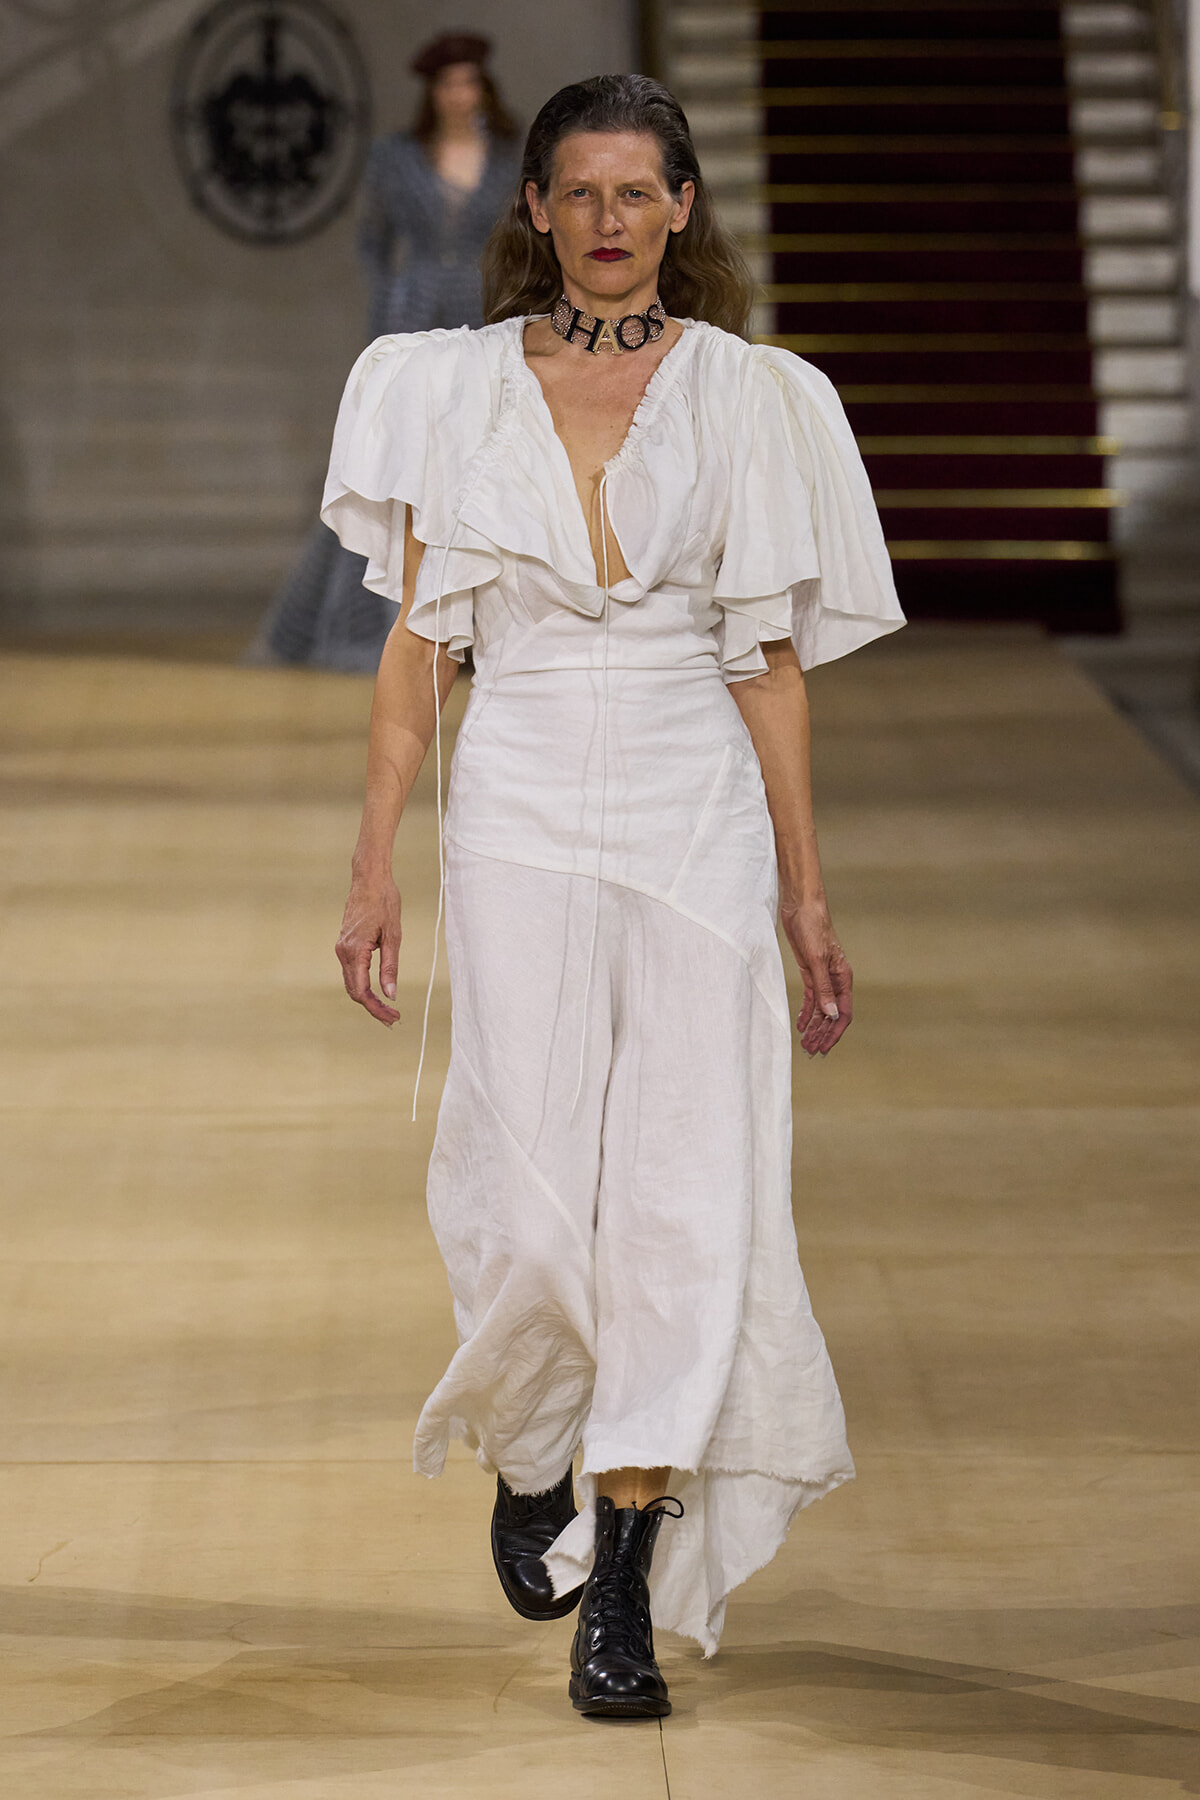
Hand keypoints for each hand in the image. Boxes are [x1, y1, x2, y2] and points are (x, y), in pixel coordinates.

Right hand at [336, 876, 401, 1025]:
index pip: (362, 992)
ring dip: (368, 998)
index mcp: (354, 952)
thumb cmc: (384, 903)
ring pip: (351, 983)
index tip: (393, 1017)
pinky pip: (351, 972)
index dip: (376, 1009)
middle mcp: (343, 952)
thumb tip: (391, 994)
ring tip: (388, 1009)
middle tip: (393, 1018)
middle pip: (354, 992)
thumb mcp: (393, 936)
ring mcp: (341, 948)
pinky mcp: (345, 944)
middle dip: (373, 1008)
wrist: (369, 879)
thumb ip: (390, 967)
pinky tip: (377, 991)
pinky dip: (363, 985)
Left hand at [781, 898, 852, 1057]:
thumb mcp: (816, 960)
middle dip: (823, 1033)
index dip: (834, 1032)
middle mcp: (836, 979)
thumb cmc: (812, 927)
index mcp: (843, 977)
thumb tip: (831, 1015)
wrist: (800, 905)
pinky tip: (800, 1024)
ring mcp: (823, 976)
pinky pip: (811, 997)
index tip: (824, 1048)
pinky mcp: (810, 971)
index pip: (843, 1012)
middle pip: (832, 1014)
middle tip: (810, 1051)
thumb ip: (824, 988)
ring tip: (805, 1043)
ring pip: (821, 1008)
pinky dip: (806, 1012)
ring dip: (814, 1026)